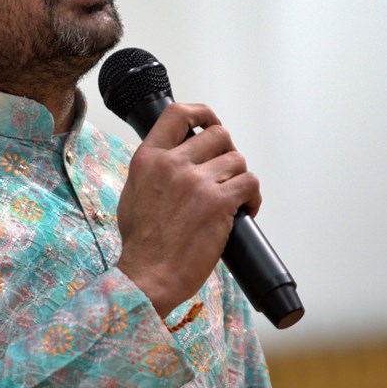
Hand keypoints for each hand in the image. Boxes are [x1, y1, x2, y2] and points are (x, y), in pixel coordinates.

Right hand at [115, 103, 260, 316]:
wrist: (148, 275)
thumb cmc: (142, 243)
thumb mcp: (133, 193)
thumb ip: (153, 170)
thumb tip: (175, 158)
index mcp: (148, 159)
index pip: (177, 114)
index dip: (202, 113)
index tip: (211, 122)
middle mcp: (172, 164)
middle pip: (218, 135)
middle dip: (228, 152)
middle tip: (227, 172)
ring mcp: (197, 182)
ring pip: (237, 160)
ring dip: (240, 179)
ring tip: (234, 198)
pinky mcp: (218, 203)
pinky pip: (250, 184)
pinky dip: (253, 197)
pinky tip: (245, 210)